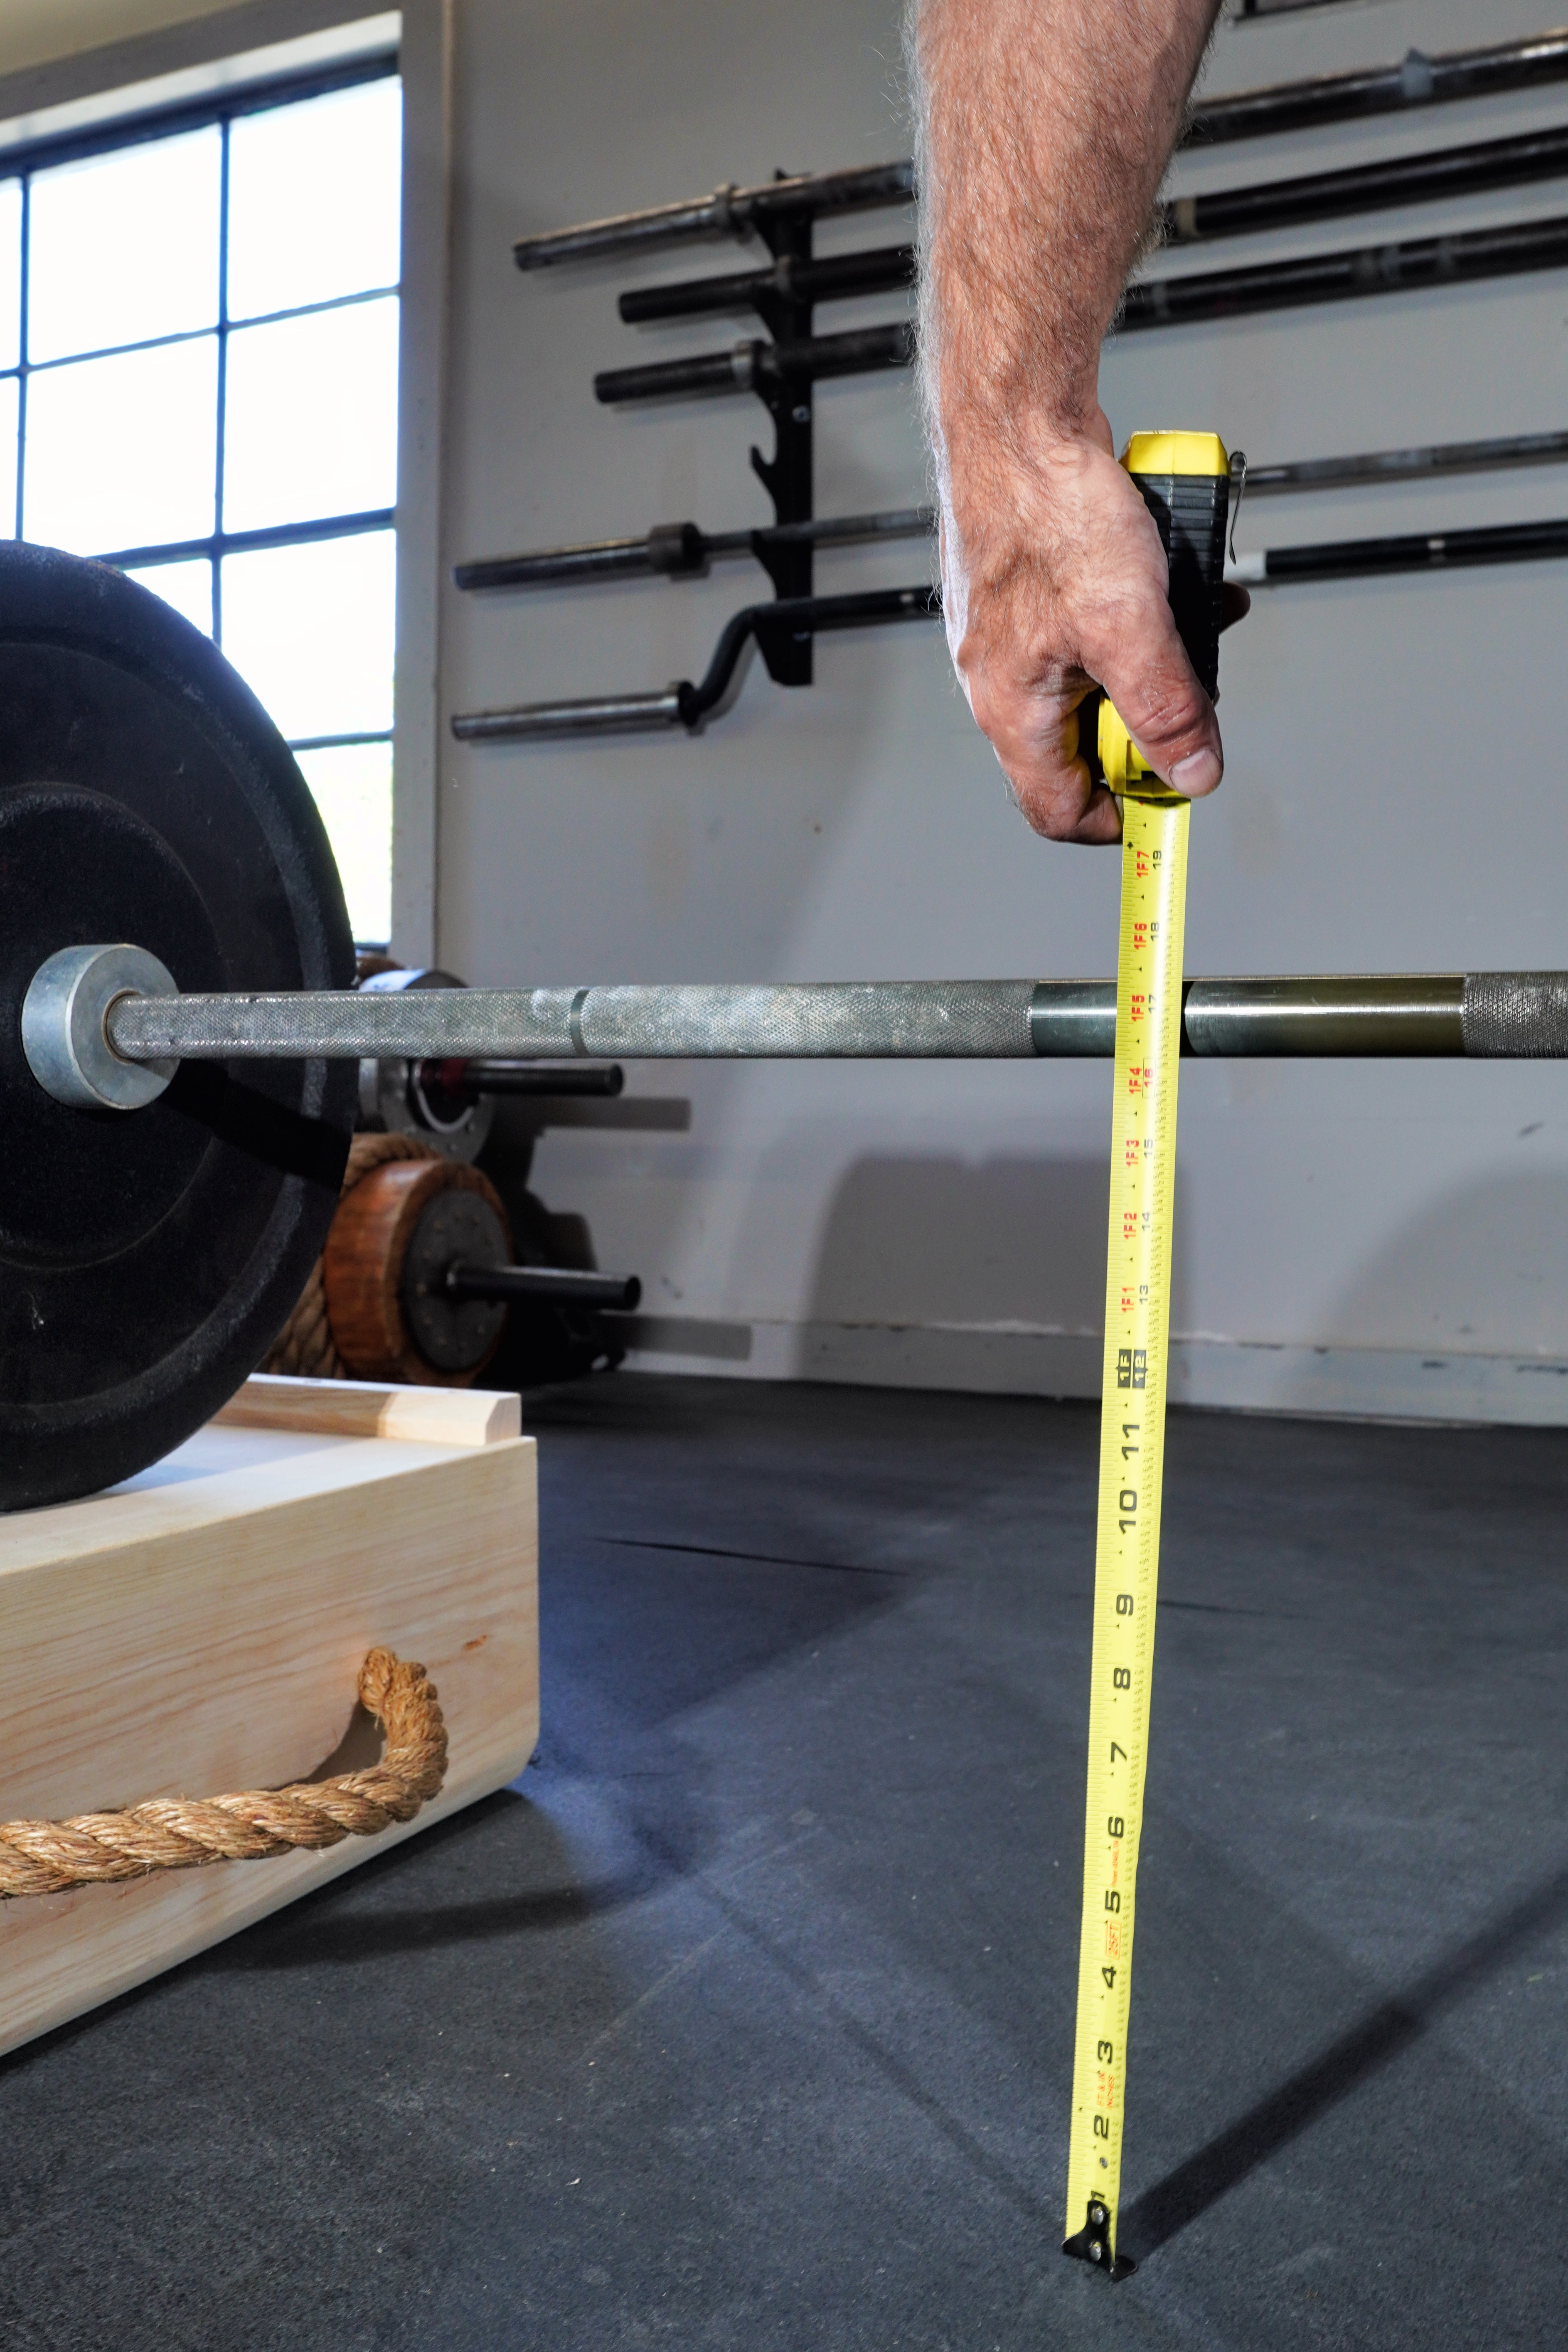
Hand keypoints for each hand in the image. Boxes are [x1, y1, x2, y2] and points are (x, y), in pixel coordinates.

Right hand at [937, 410, 1248, 843]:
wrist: (1022, 421)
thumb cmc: (1052, 510)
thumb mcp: (1128, 626)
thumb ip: (1165, 709)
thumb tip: (1193, 773)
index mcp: (1013, 709)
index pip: (1059, 809)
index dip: (1120, 815)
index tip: (1169, 792)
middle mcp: (1006, 683)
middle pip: (1085, 748)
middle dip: (1149, 725)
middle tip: (1190, 695)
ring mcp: (1018, 639)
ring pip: (1097, 687)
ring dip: (1156, 668)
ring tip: (1193, 626)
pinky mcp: (1037, 596)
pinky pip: (1097, 635)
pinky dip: (1141, 623)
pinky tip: (1173, 587)